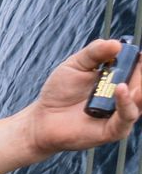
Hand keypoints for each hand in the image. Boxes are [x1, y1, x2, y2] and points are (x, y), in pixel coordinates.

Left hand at [22, 38, 141, 154]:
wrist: (42, 118)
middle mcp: (125, 97)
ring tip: (133, 76)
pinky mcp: (114, 130)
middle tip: (139, 61)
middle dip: (140, 72)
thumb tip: (116, 43)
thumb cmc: (59, 92)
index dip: (139, 60)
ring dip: (140, 87)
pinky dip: (127, 103)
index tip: (138, 51)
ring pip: (141, 100)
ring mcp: (121, 114)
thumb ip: (94, 53)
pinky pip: (127, 116)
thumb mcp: (75, 65)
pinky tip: (121, 89)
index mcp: (119, 79)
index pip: (138, 68)